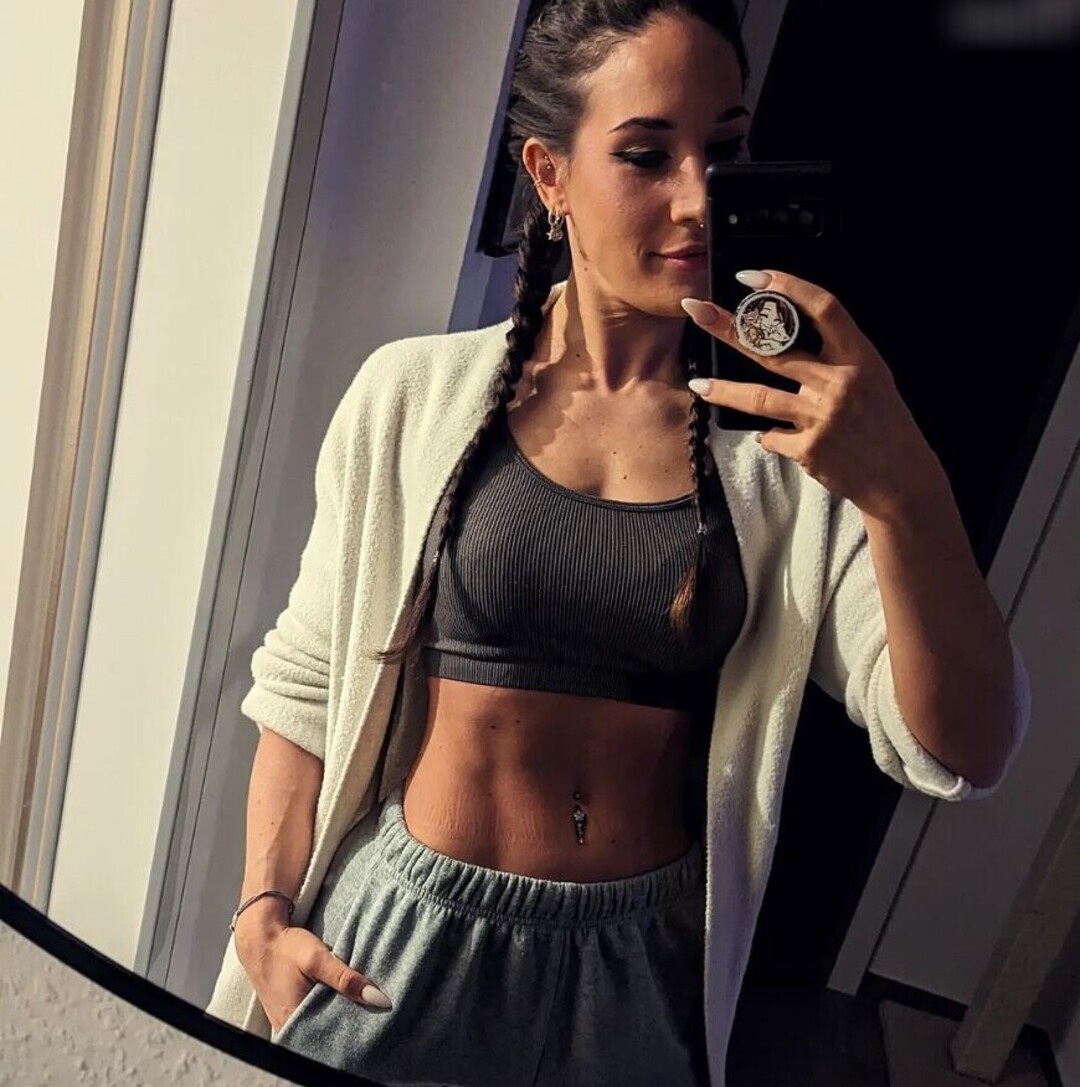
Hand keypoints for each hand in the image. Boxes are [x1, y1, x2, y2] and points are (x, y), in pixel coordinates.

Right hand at [235, 919, 391, 1033]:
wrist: (259, 938)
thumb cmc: (286, 948)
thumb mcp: (317, 959)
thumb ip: (346, 979)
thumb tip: (378, 999)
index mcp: (293, 1020)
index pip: (331, 1036)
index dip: (352, 1028)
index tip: (372, 1015)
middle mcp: (288, 1026)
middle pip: (326, 1031)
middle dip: (346, 1019)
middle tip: (367, 1005)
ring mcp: (286, 1020)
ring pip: (319, 1023)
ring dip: (336, 1012)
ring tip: (355, 999)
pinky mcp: (288, 1010)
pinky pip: (311, 1016)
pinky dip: (325, 1007)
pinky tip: (338, 996)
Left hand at [681, 270, 948, 522]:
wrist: (900, 478)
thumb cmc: (882, 423)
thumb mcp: (872, 379)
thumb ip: (836, 357)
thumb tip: (783, 338)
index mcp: (859, 357)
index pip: (823, 308)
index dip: (788, 287)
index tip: (753, 277)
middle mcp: (840, 382)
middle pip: (773, 349)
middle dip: (730, 327)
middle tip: (695, 309)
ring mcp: (822, 417)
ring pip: (759, 397)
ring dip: (723, 391)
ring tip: (698, 385)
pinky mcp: (809, 449)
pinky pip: (771, 436)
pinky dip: (768, 435)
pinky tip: (772, 436)